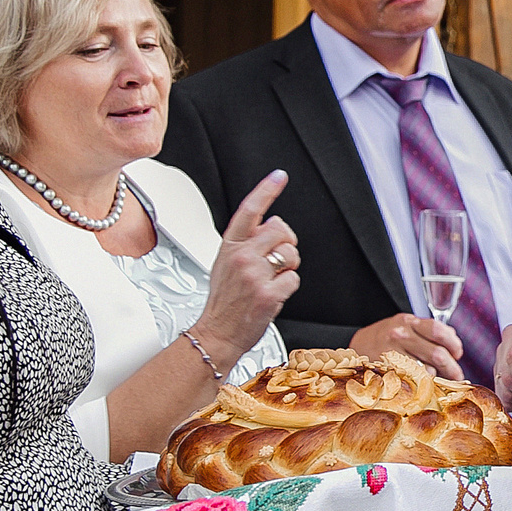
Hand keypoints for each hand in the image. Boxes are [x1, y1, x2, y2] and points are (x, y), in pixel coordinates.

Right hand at [195, 172, 301, 357]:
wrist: (217, 334)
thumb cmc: (223, 302)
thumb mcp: (225, 265)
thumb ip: (246, 244)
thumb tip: (271, 229)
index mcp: (230, 246)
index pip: (249, 210)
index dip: (266, 190)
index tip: (279, 176)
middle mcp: (242, 257)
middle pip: (281, 230)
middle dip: (286, 243)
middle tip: (278, 260)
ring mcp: (254, 275)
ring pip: (291, 254)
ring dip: (289, 267)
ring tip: (272, 280)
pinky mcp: (268, 293)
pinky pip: (294, 279)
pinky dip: (288, 287)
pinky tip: (273, 295)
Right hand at [352, 313, 464, 379]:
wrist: (358, 346)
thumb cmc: (386, 336)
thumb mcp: (405, 325)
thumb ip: (428, 331)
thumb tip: (452, 340)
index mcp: (408, 322)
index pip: (439, 331)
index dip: (454, 344)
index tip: (457, 353)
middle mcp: (400, 335)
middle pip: (437, 354)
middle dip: (452, 368)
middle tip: (456, 375)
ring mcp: (392, 354)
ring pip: (427, 370)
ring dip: (439, 378)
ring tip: (441, 381)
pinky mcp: (387, 371)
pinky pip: (413, 381)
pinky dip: (424, 384)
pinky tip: (426, 384)